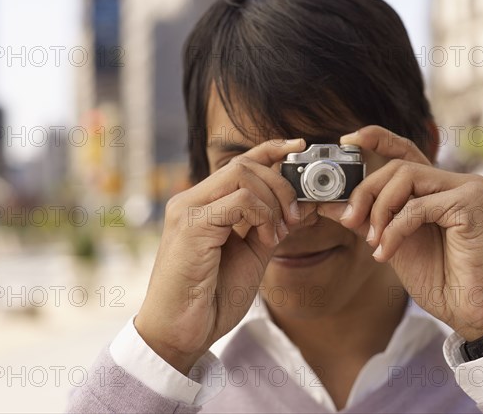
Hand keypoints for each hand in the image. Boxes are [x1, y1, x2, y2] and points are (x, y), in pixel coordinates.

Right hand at [135, 138, 305, 373]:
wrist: (179, 334)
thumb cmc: (211, 297)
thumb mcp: (251, 255)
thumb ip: (270, 227)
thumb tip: (302, 205)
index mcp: (203, 205)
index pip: (238, 162)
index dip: (270, 149)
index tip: (298, 147)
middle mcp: (191, 200)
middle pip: (244, 164)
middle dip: (281, 184)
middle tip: (296, 216)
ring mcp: (187, 210)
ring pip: (242, 174)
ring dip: (274, 200)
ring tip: (279, 233)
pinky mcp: (191, 226)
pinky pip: (239, 201)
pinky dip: (263, 215)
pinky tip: (267, 239)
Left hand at [319, 126, 482, 340]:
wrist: (474, 311)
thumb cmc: (441, 279)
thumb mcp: (391, 243)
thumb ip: (365, 219)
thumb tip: (327, 203)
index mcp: (436, 189)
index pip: (405, 152)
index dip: (377, 139)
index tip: (348, 139)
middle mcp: (453, 183)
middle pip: (397, 166)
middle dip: (365, 191)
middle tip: (348, 218)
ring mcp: (466, 189)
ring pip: (405, 176)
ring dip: (379, 210)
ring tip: (374, 242)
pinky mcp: (471, 203)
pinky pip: (417, 205)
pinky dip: (394, 229)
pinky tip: (386, 253)